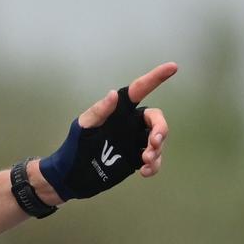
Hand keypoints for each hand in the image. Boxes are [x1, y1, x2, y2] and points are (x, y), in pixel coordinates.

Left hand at [35, 61, 176, 202]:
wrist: (70, 176)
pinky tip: (144, 171)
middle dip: (161, 129)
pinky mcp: (134, 159)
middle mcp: (129, 124)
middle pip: (156, 120)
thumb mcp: (82, 128)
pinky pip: (153, 160)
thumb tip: (114, 93)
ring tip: (145, 160)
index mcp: (119, 112)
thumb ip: (98, 112)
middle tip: (154, 143)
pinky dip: (153, 166)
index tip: (173, 67)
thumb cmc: (73, 147)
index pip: (139, 90)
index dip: (155, 78)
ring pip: (157, 141)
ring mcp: (133, 142)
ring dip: (157, 150)